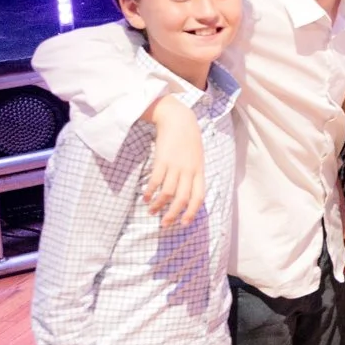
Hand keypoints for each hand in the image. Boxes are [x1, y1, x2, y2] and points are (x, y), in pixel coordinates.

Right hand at [143, 100, 203, 227]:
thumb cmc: (188, 140)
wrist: (179, 120)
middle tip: (164, 224)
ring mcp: (175, 166)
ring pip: (167, 193)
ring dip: (158, 204)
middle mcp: (188, 171)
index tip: (184, 223)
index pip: (198, 197)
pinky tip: (145, 196)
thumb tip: (187, 193)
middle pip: (181, 199)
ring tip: (151, 210)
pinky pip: (156, 181)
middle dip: (173, 214)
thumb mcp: (196, 158)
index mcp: (199, 171)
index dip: (191, 212)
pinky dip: (150, 191)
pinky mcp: (162, 160)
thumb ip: (193, 174)